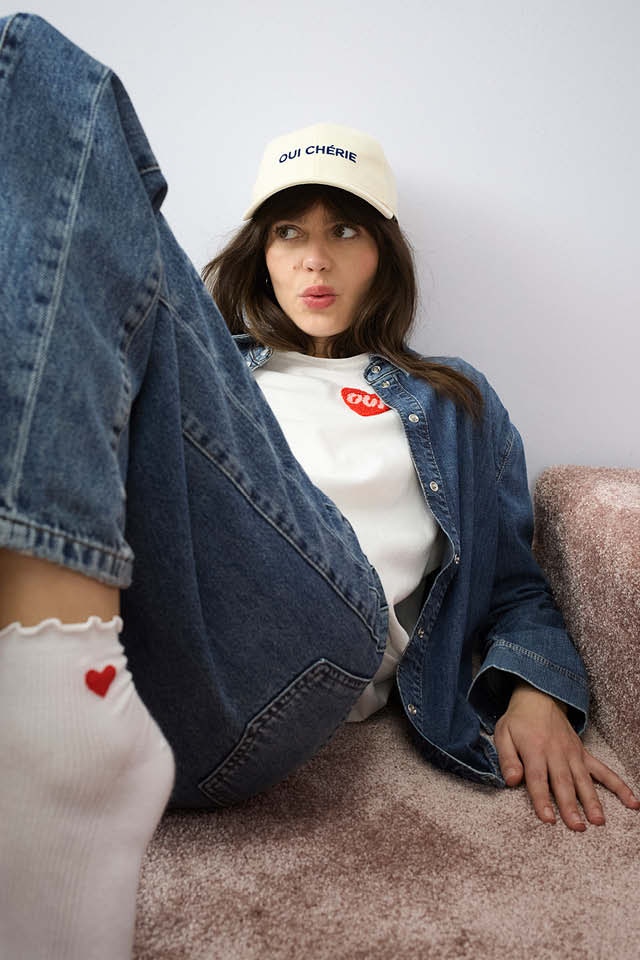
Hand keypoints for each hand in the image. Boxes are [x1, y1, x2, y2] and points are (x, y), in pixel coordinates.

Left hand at [494, 682, 639, 830]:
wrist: (539, 697)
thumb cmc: (518, 720)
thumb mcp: (502, 734)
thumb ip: (506, 759)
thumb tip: (511, 781)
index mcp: (534, 749)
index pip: (538, 779)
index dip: (542, 799)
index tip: (548, 819)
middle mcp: (556, 752)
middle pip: (563, 783)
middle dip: (570, 806)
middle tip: (577, 827)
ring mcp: (573, 753)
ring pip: (584, 780)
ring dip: (592, 801)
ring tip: (599, 821)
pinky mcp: (583, 754)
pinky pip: (603, 770)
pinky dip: (618, 786)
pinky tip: (631, 801)